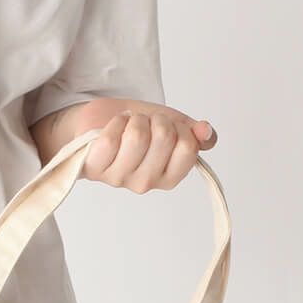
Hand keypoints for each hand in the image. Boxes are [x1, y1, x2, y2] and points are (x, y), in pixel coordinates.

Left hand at [77, 99, 216, 192]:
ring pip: (137, 136)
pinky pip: (111, 139)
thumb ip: (194, 133)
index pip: (188, 148)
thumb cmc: (136, 127)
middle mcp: (145, 183)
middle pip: (164, 137)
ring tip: (128, 125)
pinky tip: (112, 128)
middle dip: (156, 119)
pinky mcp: (95, 169)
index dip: (180, 127)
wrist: (101, 121)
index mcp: (169, 177)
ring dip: (134, 120)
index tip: (168, 127)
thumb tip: (206, 133)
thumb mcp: (172, 126)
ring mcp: (119, 179)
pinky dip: (114, 123)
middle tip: (145, 123)